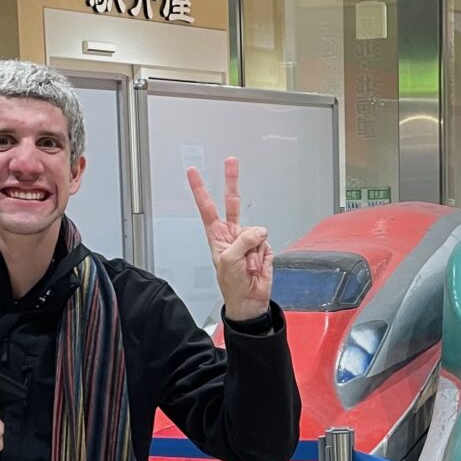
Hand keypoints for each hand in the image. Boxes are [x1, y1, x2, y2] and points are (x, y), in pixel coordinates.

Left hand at [187, 157, 272, 322]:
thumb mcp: (228, 260)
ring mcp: (249, 240)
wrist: (249, 300)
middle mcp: (232, 233)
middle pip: (232, 202)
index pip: (207, 207)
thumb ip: (243, 240)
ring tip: (247, 267)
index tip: (193, 171)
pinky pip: (266, 245)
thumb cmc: (231, 284)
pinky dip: (262, 258)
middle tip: (231, 160)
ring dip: (253, 252)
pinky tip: (256, 268)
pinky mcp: (263, 248)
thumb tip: (260, 230)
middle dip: (232, 181)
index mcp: (217, 235)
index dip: (200, 189)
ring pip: (256, 232)